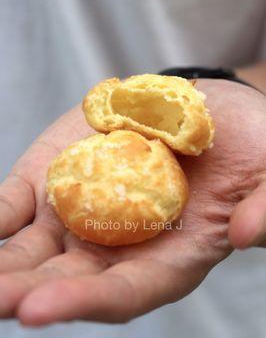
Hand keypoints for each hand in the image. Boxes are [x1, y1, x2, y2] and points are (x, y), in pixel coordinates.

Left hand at [0, 80, 264, 325]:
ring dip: (0, 262)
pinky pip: (19, 202)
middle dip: (24, 291)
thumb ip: (265, 208)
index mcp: (168, 255)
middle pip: (66, 277)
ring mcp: (85, 208)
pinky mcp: (62, 175)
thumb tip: (244, 235)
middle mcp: (119, 242)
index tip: (38, 311)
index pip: (123, 292)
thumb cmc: (248, 145)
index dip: (84, 303)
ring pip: (32, 247)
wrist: (206, 106)